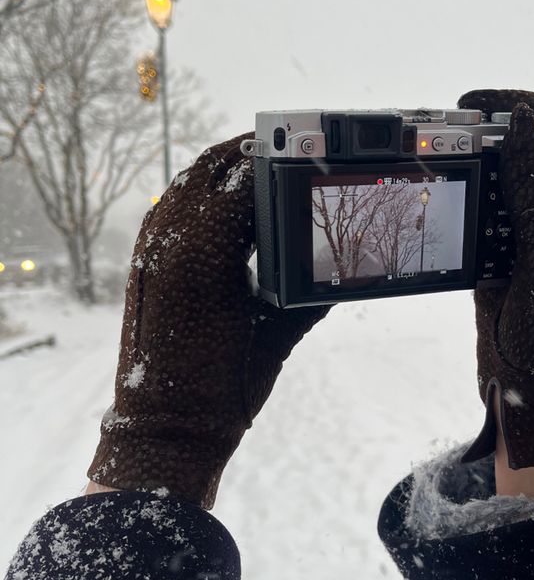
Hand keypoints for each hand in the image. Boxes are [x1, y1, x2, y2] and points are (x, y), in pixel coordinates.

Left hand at [87, 136, 328, 507]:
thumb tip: (343, 264)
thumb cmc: (223, 389)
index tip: (306, 152)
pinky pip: (170, 209)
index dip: (278, 161)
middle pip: (210, 167)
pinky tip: (226, 213)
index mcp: (207, 249)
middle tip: (282, 149)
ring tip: (258, 172)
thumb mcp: (279, 333)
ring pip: (186, 184)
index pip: (247, 180)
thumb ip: (310, 290)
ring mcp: (151, 249)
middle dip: (246, 153)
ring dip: (220, 172)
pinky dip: (198, 198)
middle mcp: (172, 238)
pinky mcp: (143, 265)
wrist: (164, 430)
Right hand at [458, 89, 533, 469]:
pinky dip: (447, 200)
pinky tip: (424, 204)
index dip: (526, 105)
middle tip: (435, 134)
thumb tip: (522, 123)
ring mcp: (516, 232)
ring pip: (491, 177)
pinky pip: (469, 211)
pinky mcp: (489, 254)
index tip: (475, 105)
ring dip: (459, 165)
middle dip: (480, 132)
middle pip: (521, 146)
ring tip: (422, 164)